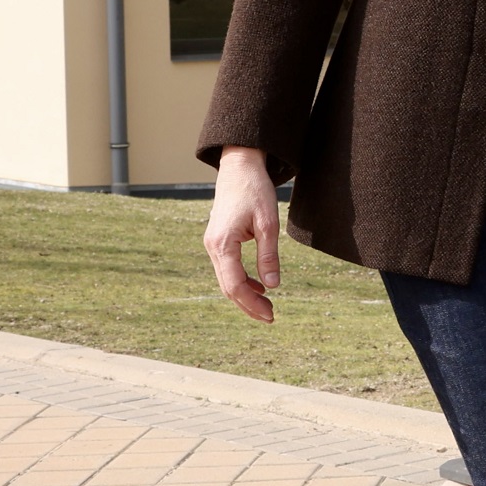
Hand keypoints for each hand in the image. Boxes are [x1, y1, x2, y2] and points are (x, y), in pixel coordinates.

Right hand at [204, 147, 282, 320]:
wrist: (239, 168)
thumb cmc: (255, 191)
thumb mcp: (268, 224)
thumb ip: (269, 256)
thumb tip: (272, 287)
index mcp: (222, 244)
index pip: (234, 284)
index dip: (252, 303)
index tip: (270, 315)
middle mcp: (212, 246)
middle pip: (228, 286)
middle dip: (248, 305)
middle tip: (271, 318)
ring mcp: (212, 244)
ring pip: (226, 279)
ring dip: (245, 295)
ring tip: (266, 307)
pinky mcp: (218, 241)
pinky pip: (228, 268)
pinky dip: (242, 281)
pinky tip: (260, 287)